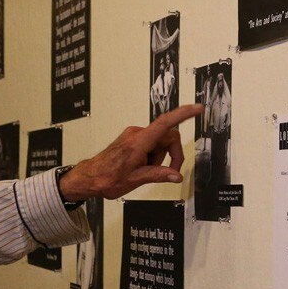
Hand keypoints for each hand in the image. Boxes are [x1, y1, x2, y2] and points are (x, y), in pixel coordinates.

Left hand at [59, 104, 203, 200]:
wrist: (90, 177)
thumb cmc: (107, 177)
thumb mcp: (136, 179)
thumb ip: (158, 175)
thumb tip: (177, 175)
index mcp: (139, 141)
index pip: (165, 123)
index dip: (183, 114)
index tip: (197, 109)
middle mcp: (137, 133)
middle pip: (168, 136)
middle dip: (171, 154)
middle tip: (169, 172)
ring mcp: (134, 135)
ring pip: (160, 142)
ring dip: (159, 158)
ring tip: (145, 171)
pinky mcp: (132, 139)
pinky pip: (151, 143)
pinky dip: (152, 156)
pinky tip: (141, 166)